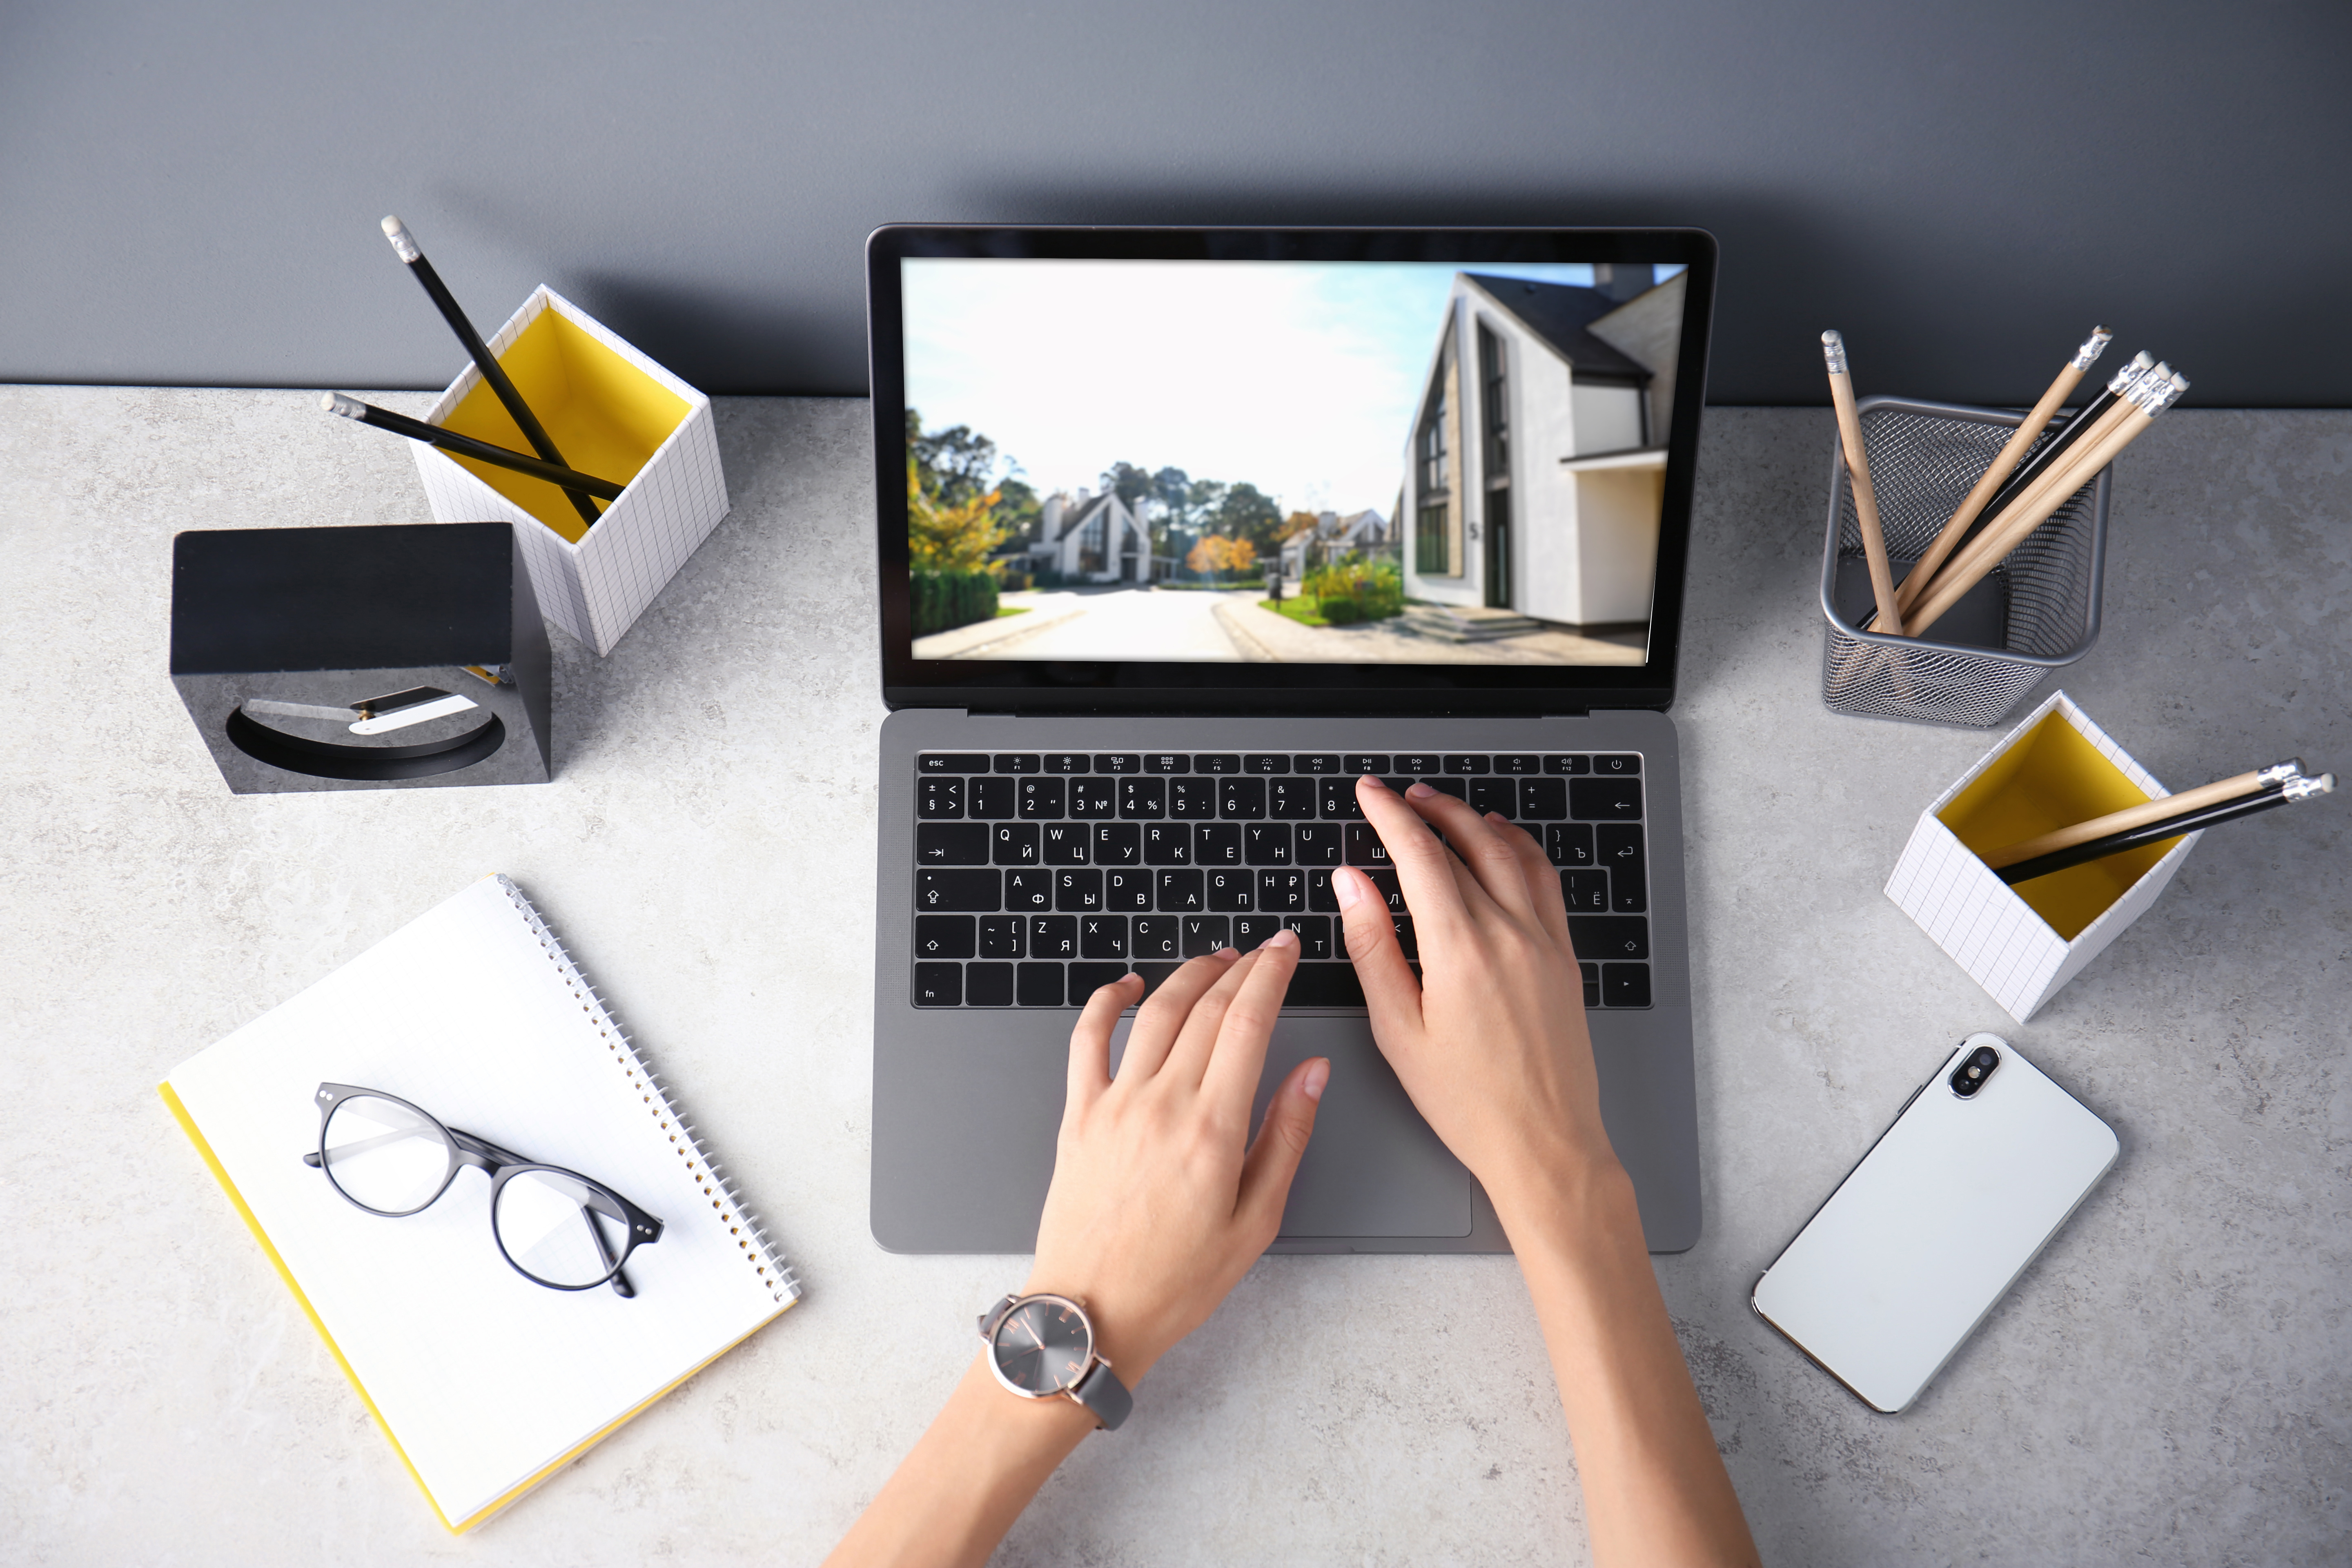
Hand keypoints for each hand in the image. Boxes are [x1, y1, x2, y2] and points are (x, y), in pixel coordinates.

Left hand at [1023, 935, 1326, 1385]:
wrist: (1092, 1313)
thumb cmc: (1174, 1281)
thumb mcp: (1255, 1221)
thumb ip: (1286, 1137)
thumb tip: (1312, 1073)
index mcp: (1211, 1129)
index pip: (1249, 1024)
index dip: (1271, 975)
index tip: (1286, 950)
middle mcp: (1161, 1105)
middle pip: (1206, 1008)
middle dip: (1242, 968)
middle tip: (1264, 951)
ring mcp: (1113, 1105)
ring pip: (1154, 1012)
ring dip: (1189, 976)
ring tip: (1216, 961)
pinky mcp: (1077, 1116)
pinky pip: (1086, 1039)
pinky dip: (1106, 1001)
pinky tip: (1128, 986)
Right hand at [1335, 777, 1621, 1212]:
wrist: (1544, 1143)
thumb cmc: (1468, 1102)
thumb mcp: (1398, 1029)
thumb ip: (1372, 947)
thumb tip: (1352, 884)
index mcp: (1460, 949)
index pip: (1419, 855)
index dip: (1389, 815)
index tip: (1369, 794)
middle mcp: (1508, 934)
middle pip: (1464, 844)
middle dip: (1425, 810)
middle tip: (1397, 796)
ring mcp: (1544, 942)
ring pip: (1509, 853)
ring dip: (1472, 820)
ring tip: (1442, 807)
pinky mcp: (1565, 958)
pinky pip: (1545, 881)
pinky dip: (1520, 848)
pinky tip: (1503, 842)